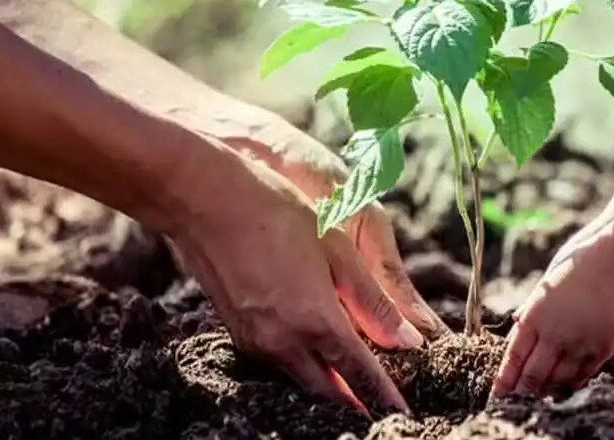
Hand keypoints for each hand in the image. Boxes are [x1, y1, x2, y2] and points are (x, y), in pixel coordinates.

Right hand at [164, 139, 422, 413]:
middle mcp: (283, 342)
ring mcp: (256, 340)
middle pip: (328, 389)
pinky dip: (303, 365)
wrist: (206, 200)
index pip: (359, 376)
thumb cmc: (279, 213)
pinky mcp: (238, 332)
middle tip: (380, 398)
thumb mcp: (338, 250)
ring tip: (354, 380)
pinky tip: (316, 349)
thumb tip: (408, 340)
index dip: (384, 396)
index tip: (403, 412)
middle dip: (355, 399)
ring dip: (328, 384)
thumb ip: (372, 301)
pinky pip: (278, 362)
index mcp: (315, 321)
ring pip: (301, 378)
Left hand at [490, 234, 613, 397]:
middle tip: (517, 402)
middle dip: (523, 391)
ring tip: (540, 397)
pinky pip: (582, 374)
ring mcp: (578, 344)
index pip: (514, 358)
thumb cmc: (577, 267)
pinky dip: (572, 382)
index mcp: (534, 317)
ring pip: (557, 379)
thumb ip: (532, 309)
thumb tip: (518, 325)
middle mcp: (553, 335)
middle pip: (533, 375)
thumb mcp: (545, 285)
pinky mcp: (601, 347)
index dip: (505, 379)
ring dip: (547, 389)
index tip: (498, 394)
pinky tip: (566, 387)